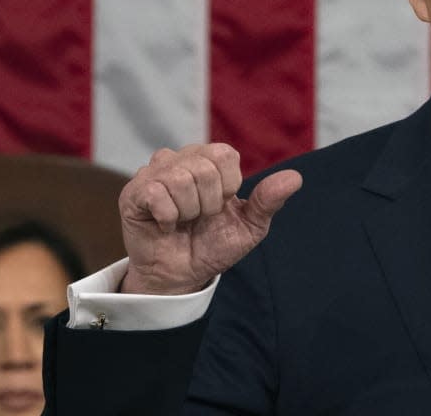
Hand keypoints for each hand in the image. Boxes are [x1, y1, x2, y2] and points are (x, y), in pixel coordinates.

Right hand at [117, 143, 301, 294]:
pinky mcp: (133, 192)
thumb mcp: (250, 226)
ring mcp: (154, 173)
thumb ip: (269, 200)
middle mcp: (180, 159)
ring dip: (188, 211)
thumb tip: (296, 178)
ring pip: (181, 179)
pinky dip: (168, 216)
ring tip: (182, 221)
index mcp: (209, 159)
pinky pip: (156, 193)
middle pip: (205, 168)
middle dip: (209, 203)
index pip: (225, 155)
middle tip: (200, 218)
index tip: (221, 206)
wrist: (184, 275)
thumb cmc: (215, 245)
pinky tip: (165, 225)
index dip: (228, 186)